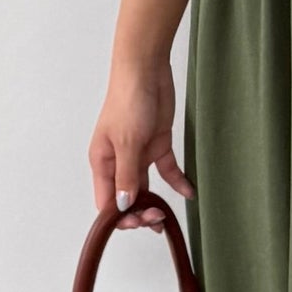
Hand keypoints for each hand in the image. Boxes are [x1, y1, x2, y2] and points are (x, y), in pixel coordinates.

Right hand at [88, 60, 194, 231]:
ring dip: (154, 203)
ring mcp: (139, 153)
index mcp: (103, 162)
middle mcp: (119, 161)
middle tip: (156, 218)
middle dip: (138, 212)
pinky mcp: (158, 143)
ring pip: (145, 187)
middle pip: (126, 198)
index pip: (106, 202)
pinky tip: (188, 193)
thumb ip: (126, 175)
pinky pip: (167, 169)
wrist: (147, 69)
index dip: (120, 218)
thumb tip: (122, 207)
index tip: (138, 222)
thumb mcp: (127, 142)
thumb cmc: (128, 101)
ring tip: (166, 217)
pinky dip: (177, 182)